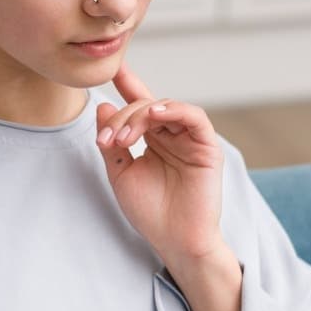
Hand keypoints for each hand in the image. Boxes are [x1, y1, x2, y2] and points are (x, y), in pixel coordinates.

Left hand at [95, 61, 225, 265]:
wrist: (175, 241)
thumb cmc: (151, 213)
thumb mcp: (120, 174)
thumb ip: (112, 143)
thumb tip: (102, 107)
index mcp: (154, 139)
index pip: (140, 105)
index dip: (126, 84)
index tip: (109, 69)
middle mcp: (172, 135)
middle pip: (147, 105)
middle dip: (123, 117)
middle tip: (107, 139)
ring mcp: (190, 139)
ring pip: (166, 107)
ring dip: (141, 116)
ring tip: (124, 139)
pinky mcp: (207, 147)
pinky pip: (194, 117)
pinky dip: (175, 110)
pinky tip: (156, 114)